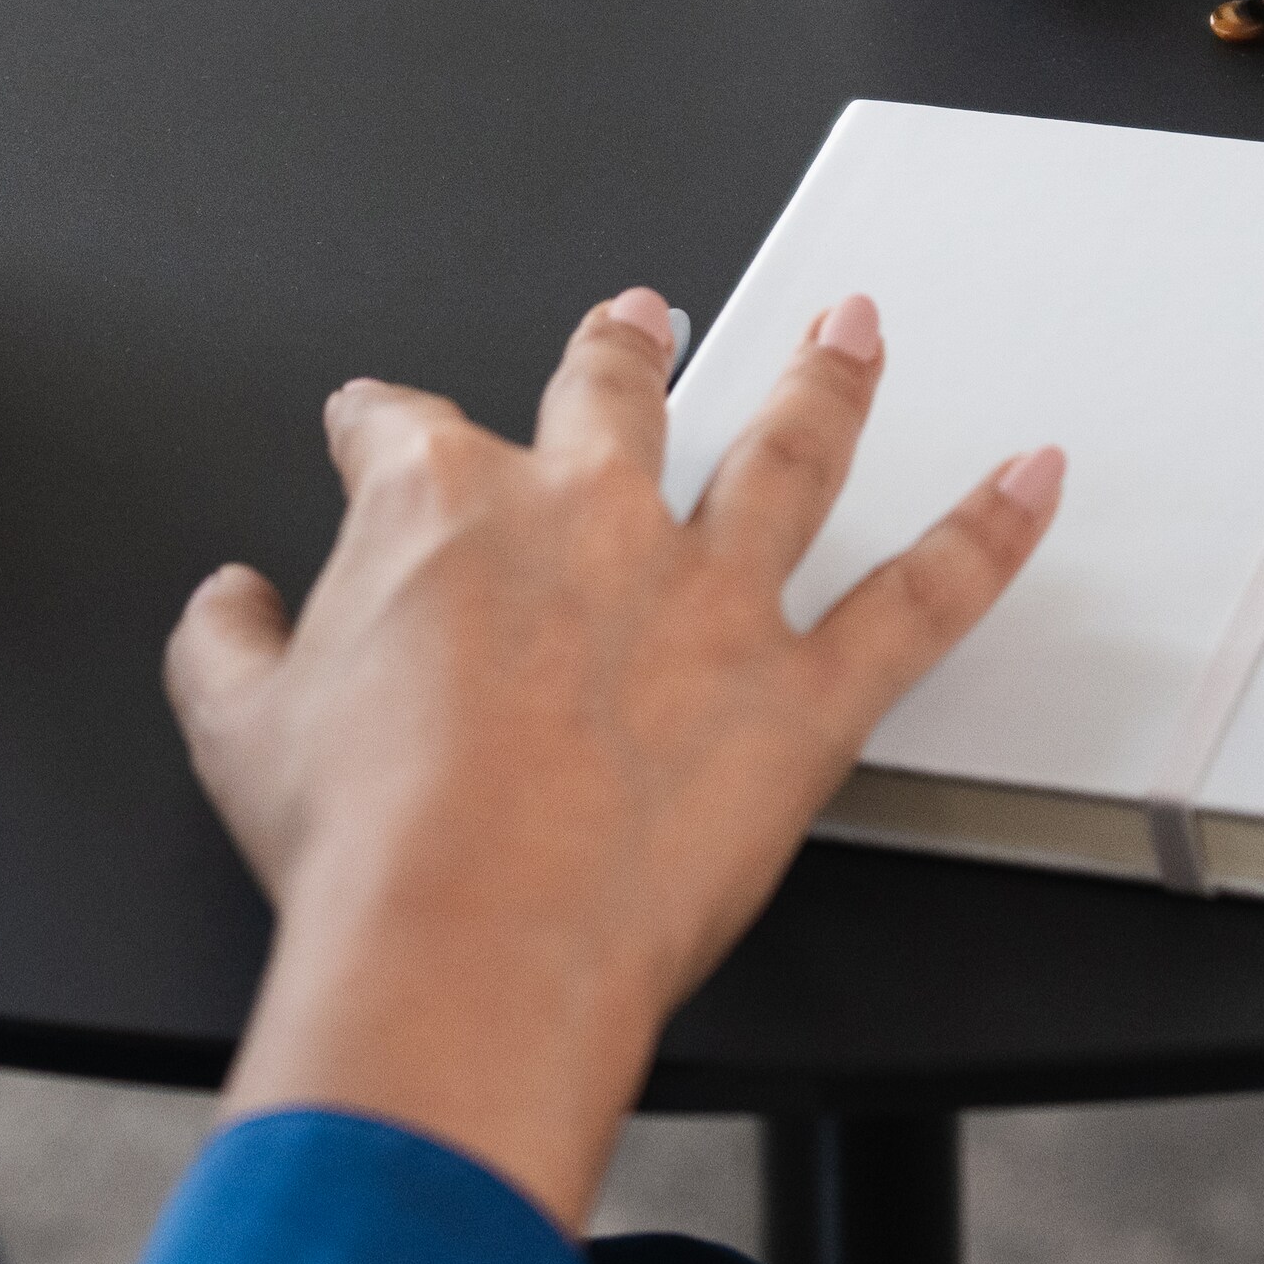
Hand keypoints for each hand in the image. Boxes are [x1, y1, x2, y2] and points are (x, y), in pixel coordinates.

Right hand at [166, 289, 1063, 1229]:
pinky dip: (992, 535)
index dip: (377, 421)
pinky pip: (924, 598)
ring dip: (828, 378)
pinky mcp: (801, 695)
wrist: (464, 948)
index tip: (371, 421)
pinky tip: (1037, 480)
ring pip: (786, 452)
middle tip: (648, 316)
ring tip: (854, 327)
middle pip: (616, 394)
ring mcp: (706, 598)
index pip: (399, 426)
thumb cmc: (361, 850)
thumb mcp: (233, 729)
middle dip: (628, 346)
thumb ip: (226, 643)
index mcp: (439, 507)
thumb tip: (226, 603)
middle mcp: (587, 518)